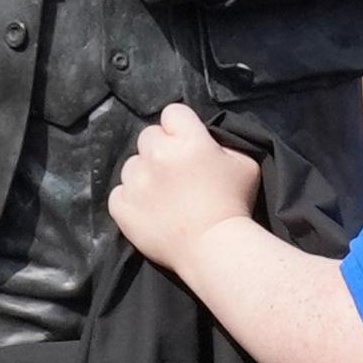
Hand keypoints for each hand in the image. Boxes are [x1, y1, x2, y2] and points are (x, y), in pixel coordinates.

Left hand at [107, 104, 260, 268]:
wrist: (214, 250)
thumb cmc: (235, 206)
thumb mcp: (244, 164)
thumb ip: (222, 144)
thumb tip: (206, 142)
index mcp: (188, 140)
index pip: (173, 112)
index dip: (180, 127)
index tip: (186, 143)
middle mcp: (157, 155)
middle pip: (148, 136)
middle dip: (160, 149)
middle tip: (175, 172)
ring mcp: (136, 181)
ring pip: (131, 165)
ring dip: (144, 175)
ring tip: (161, 195)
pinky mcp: (122, 206)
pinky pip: (119, 193)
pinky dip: (131, 200)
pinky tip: (148, 210)